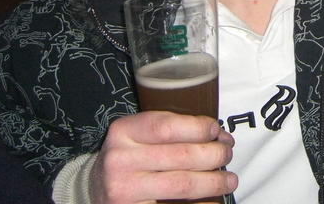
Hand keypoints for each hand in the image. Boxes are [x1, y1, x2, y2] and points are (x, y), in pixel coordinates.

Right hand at [89, 111, 235, 203]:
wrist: (94, 189)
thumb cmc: (128, 157)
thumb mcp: (138, 134)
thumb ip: (170, 130)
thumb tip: (218, 135)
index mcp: (124, 131)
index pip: (168, 126)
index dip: (199, 128)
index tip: (216, 131)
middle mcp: (120, 160)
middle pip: (181, 156)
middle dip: (213, 154)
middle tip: (227, 153)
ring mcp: (124, 190)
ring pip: (183, 184)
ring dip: (214, 181)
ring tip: (229, 179)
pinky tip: (213, 200)